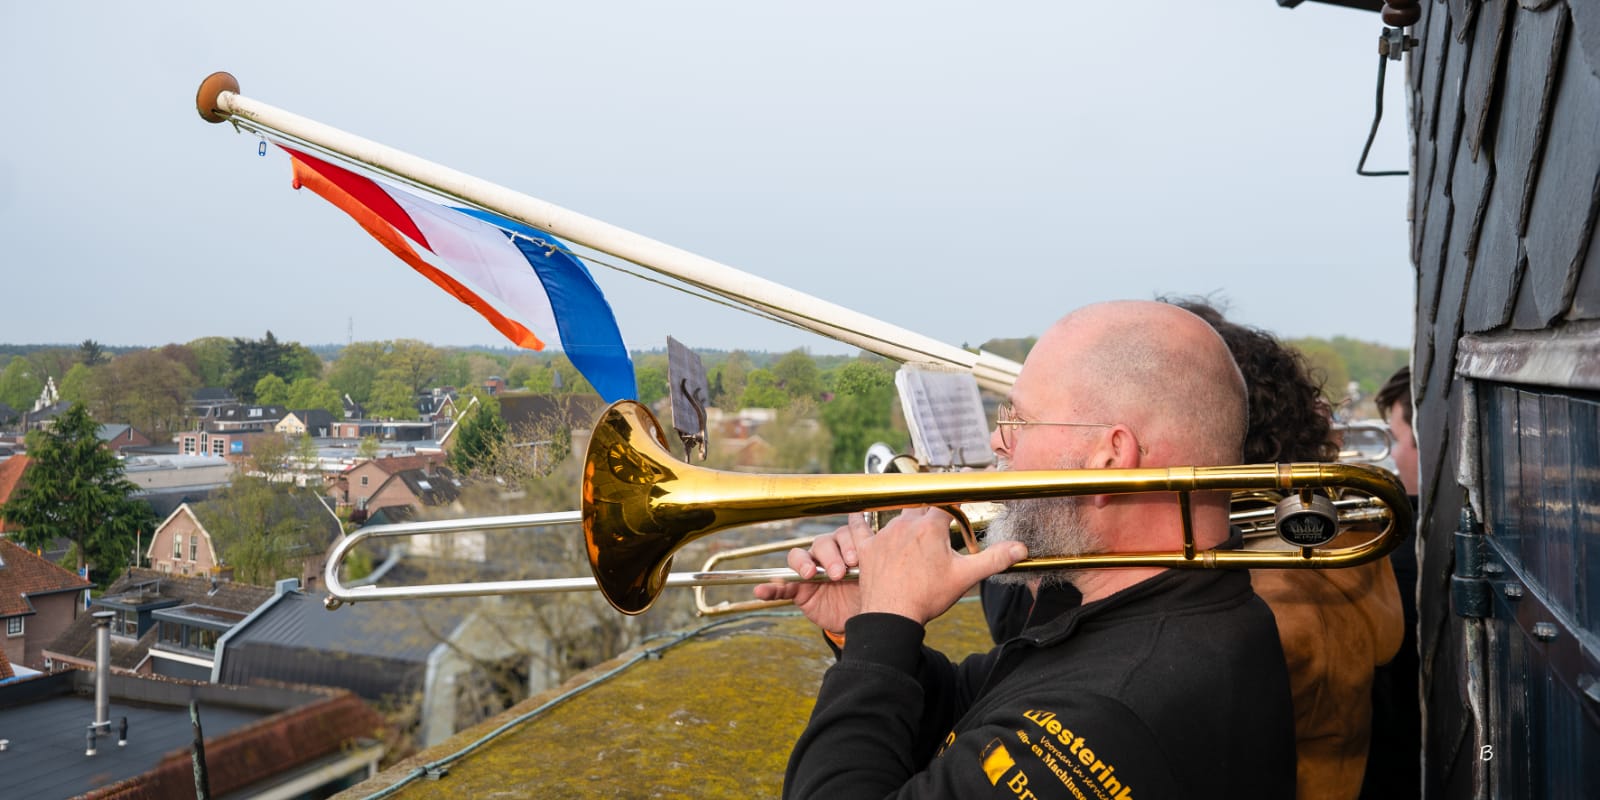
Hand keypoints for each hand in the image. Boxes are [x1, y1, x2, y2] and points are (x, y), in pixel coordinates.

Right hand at [752, 512, 875, 634]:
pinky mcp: (798, 589)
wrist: (863, 623)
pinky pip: (781, 585)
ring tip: (810, 575)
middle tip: (840, 573)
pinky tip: (761, 591)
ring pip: (801, 556)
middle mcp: (828, 555)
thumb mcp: (877, 580)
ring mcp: (811, 571)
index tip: (855, 559)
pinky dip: (770, 587)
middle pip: (823, 542)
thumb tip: (895, 548)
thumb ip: (879, 564)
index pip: (843, 534)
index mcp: (849, 548)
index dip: (847, 542)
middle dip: (831, 556)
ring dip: (804, 564)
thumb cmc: (871, 595)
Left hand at [857, 506, 1027, 625]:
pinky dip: (860, 521)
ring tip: (915, 520)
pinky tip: (857, 513)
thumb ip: (993, 559)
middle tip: (943, 503)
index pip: (950, 499)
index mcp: (930, 527)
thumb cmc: (927, 596)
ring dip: (908, 517)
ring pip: (897, 516)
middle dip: (934, 503)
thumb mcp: (965, 577)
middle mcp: (905, 524)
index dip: (961, 489)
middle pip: (923, 504)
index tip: (972, 476)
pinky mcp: (867, 549)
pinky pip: (859, 528)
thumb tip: (1020, 548)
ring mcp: (884, 535)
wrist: (892, 615)